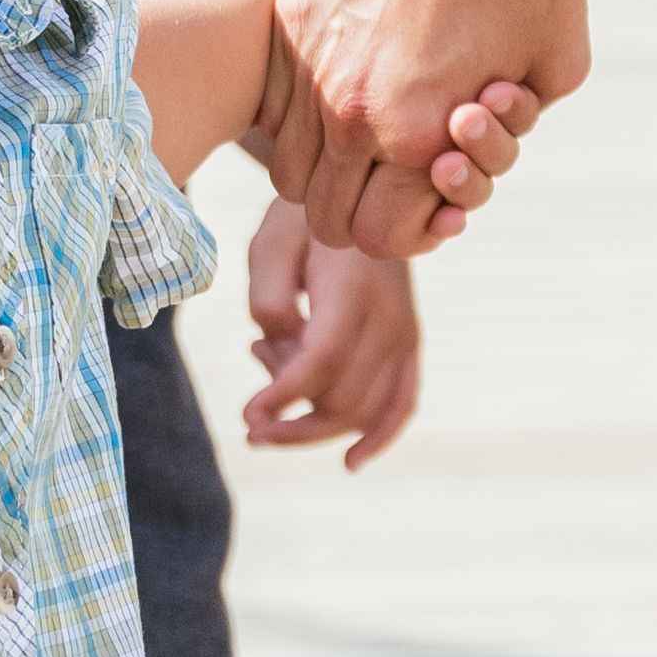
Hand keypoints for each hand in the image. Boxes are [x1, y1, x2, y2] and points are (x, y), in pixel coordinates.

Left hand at [236, 204, 427, 465]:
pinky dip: (380, 436)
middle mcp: (388, 317)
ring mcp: (405, 333)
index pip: (320, 364)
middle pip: (343, 399)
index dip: (282, 398)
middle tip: (249, 420)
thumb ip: (268, 303)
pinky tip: (352, 462)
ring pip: (365, 410)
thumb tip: (284, 353)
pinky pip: (404, 402)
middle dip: (290, 423)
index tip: (247, 415)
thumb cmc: (300, 222)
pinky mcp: (410, 343)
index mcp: (352, 290)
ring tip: (276, 392)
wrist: (359, 193)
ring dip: (315, 423)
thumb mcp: (267, 247)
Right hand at [269, 0, 596, 257]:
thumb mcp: (552, 76)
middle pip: (325, 218)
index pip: (380, 238)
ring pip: (287, 167)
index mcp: (415, 137)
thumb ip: (507, 135)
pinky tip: (351, 77)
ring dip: (328, 168)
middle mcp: (350, 113)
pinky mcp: (294, 19)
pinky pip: (278, 100)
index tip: (434, 200)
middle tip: (400, 177)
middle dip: (365, 213)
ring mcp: (310, 65)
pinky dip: (306, 110)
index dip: (412, 233)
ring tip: (370, 131)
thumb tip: (465, 157)